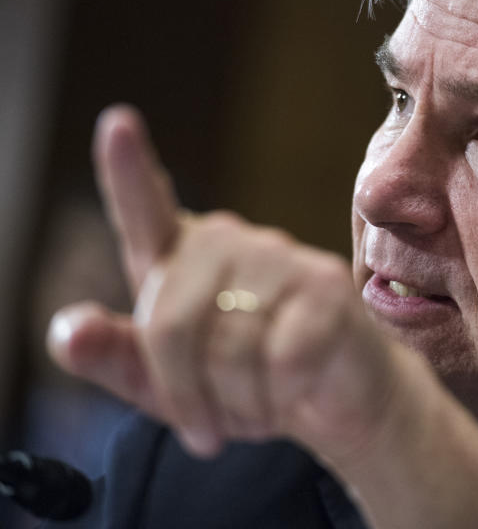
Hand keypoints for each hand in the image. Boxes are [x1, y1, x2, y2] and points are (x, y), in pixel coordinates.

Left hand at [46, 105, 398, 460]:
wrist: (333, 402)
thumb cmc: (244, 383)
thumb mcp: (166, 386)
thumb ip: (115, 357)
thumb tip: (69, 330)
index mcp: (183, 259)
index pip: (146, 208)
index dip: (130, 169)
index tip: (117, 124)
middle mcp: (231, 243)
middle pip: (169, 320)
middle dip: (182, 391)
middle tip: (207, 427)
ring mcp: (283, 258)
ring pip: (227, 347)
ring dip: (236, 403)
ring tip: (257, 405)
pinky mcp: (326, 286)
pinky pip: (279, 358)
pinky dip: (279, 397)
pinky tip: (295, 393)